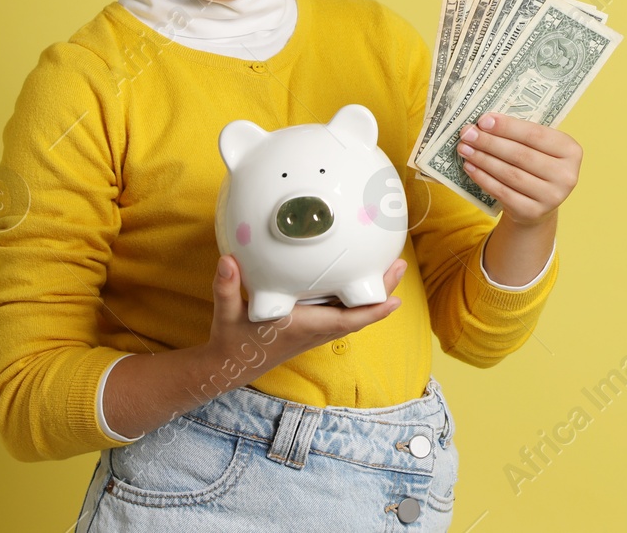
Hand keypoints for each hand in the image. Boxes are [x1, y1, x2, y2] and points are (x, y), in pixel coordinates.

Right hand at [202, 254, 406, 391]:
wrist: (231, 365)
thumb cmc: (232, 340)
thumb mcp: (226, 313)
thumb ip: (226, 287)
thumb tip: (227, 260)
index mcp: (303, 326)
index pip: (345, 321)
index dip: (372, 312)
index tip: (395, 300)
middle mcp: (316, 330)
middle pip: (359, 313)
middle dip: (382, 292)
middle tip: (400, 264)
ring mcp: (317, 329)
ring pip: (354, 312)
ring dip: (374, 293)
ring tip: (391, 267)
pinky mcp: (313, 325)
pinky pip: (343, 311)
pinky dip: (358, 297)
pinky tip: (363, 278)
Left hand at [455, 112, 580, 225]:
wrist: (539, 203)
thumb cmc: (536, 165)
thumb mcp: (539, 147)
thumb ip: (519, 134)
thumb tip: (484, 122)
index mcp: (571, 151)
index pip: (535, 135)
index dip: (507, 127)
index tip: (483, 120)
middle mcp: (566, 175)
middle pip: (520, 155)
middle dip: (490, 142)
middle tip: (467, 133)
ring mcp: (551, 197)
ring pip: (510, 174)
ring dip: (483, 159)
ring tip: (464, 148)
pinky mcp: (533, 212)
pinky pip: (502, 192)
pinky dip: (483, 178)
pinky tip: (470, 167)